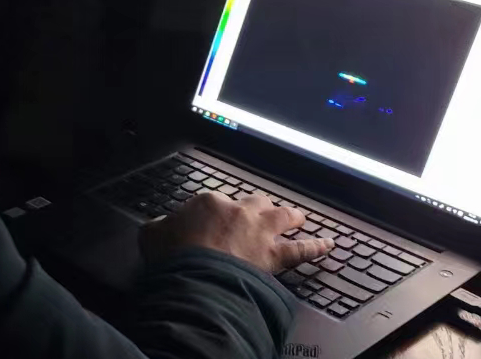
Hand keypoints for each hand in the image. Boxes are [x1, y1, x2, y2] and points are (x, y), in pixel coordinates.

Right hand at [140, 192, 334, 273]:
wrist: (197, 278)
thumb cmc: (174, 258)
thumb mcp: (152, 236)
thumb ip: (158, 227)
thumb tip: (156, 227)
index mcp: (209, 203)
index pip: (215, 203)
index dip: (215, 213)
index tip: (211, 223)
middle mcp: (239, 212)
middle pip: (254, 202)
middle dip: (259, 206)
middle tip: (263, 208)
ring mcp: (259, 232)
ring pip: (282, 217)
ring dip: (291, 217)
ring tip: (300, 217)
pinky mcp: (273, 256)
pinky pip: (301, 250)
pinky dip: (315, 247)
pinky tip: (328, 245)